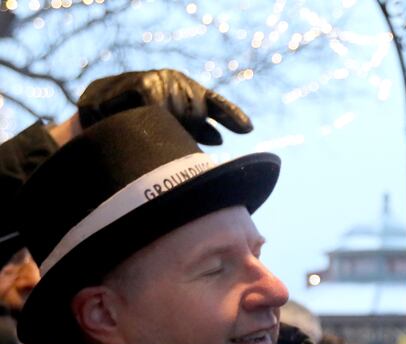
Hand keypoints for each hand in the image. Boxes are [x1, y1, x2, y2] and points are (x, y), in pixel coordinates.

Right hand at [78, 69, 252, 144]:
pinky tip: (130, 121)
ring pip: (176, 113)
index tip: (248, 130)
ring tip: (141, 125)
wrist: (94, 107)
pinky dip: (145, 120)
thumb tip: (219, 139)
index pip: (214, 103)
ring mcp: (155, 80)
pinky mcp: (137, 85)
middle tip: (163, 133)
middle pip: (196, 113)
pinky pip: (153, 111)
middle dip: (186, 128)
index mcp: (184, 89)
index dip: (231, 116)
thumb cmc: (135, 119)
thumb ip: (193, 131)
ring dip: (163, 125)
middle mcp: (172, 80)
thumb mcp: (167, 127)